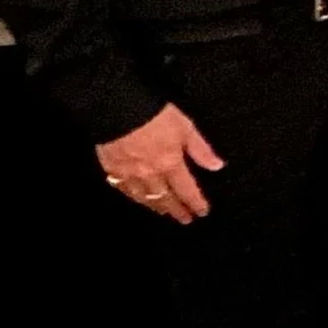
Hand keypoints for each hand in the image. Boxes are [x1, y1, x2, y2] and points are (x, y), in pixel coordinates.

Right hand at [96, 104, 223, 221]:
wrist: (115, 108)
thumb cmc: (152, 113)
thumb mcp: (184, 126)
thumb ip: (200, 149)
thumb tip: (217, 166)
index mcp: (170, 163)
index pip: (187, 190)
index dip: (196, 203)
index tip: (202, 211)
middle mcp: (150, 174)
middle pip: (165, 198)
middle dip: (177, 210)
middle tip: (184, 219)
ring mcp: (128, 173)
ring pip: (144, 197)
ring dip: (155, 206)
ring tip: (163, 211)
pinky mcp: (110, 168)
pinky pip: (122, 188)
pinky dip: (132, 195)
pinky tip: (135, 196)